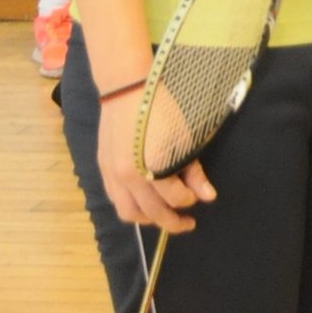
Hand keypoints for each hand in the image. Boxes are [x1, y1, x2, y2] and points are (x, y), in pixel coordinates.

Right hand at [97, 86, 215, 233]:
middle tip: (187, 223)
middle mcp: (130, 178)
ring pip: (129, 213)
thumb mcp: (184, 137)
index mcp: (153, 168)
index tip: (198, 195)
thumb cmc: (161, 108)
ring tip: (162, 216)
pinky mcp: (103, 169)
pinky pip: (115, 200)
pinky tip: (142, 203)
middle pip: (153, 213)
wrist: (126, 89)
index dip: (190, 199)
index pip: (176, 198)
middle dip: (173, 222)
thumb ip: (194, 171)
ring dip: (148, 219)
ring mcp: (113, 175)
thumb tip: (208, 196)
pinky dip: (130, 207)